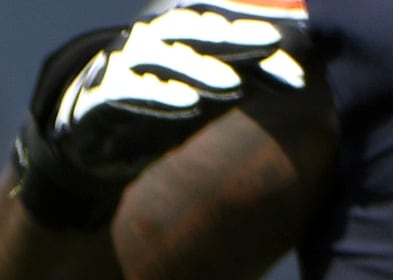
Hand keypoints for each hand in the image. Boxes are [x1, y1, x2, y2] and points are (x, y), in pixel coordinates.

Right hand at [18, 3, 306, 219]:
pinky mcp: (98, 97)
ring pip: (163, 58)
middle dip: (235, 37)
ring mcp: (121, 65)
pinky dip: (158, 97)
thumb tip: (302, 70)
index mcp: (178, 32)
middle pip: (196, 31)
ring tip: (232, 85)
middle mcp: (150, 40)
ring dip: (198, 69)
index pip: (223, 21)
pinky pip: (129, 92)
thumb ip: (244, 75)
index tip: (297, 40)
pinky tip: (187, 105)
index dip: (256, 26)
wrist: (90, 145)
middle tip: (272, 44)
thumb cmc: (157, 111)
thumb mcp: (205, 90)